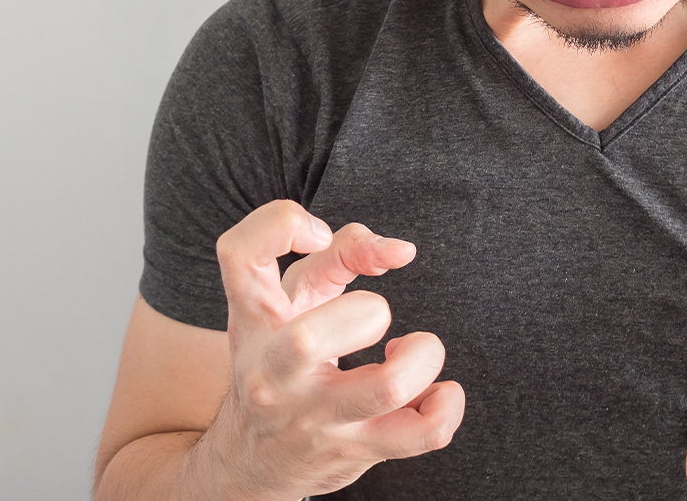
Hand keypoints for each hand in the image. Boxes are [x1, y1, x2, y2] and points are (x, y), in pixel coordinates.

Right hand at [199, 200, 464, 499]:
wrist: (251, 460)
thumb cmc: (280, 359)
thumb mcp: (292, 301)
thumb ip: (340, 252)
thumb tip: (398, 251)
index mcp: (254, 319)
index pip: (239, 254)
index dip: (283, 225)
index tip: (317, 234)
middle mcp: (273, 373)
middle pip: (308, 340)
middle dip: (368, 312)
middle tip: (377, 318)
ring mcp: (314, 418)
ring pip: (386, 387)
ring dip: (423, 355)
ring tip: (413, 351)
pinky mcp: (355, 451)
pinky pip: (424, 434)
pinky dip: (447, 404)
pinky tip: (435, 391)